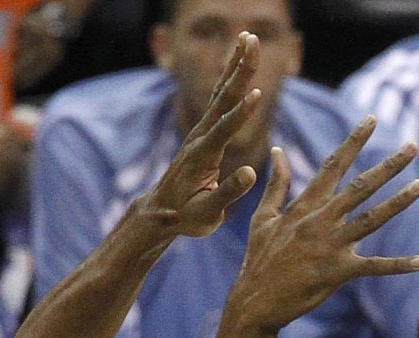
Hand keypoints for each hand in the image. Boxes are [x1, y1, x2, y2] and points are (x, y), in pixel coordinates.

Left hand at [138, 32, 264, 239]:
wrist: (161, 212)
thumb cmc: (186, 217)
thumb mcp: (207, 213)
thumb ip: (229, 193)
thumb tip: (250, 173)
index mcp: (203, 156)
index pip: (225, 129)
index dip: (242, 112)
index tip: (258, 92)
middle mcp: (201, 136)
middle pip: (223, 98)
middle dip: (239, 70)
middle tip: (251, 41)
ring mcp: (201, 131)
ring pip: (222, 92)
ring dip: (235, 64)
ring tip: (247, 38)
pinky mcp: (204, 131)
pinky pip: (220, 100)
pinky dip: (230, 78)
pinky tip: (237, 61)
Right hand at [228, 117, 418, 331]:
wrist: (255, 301)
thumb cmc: (260, 259)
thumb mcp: (263, 217)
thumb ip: (276, 184)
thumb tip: (278, 150)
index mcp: (305, 205)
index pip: (334, 165)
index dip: (354, 141)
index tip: (372, 121)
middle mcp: (321, 220)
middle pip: (361, 186)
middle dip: (388, 166)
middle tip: (413, 147)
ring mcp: (330, 245)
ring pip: (371, 219)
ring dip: (398, 202)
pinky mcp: (338, 272)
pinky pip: (374, 266)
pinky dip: (398, 265)